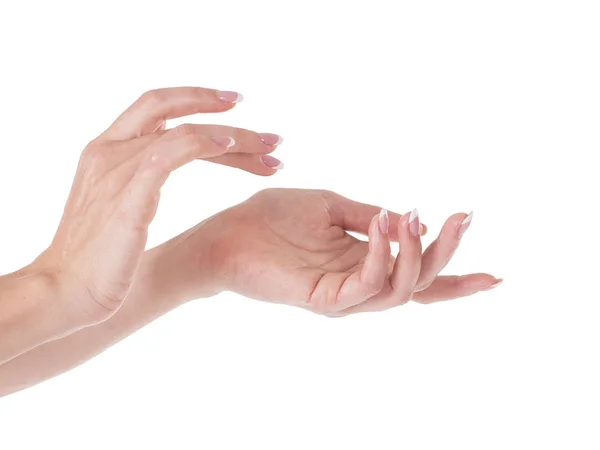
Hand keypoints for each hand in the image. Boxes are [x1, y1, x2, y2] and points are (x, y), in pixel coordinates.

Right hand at [30, 87, 283, 324]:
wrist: (66, 291)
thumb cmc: (98, 256)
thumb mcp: (119, 202)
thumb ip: (142, 176)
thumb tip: (172, 163)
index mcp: (105, 148)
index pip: (155, 106)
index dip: (195, 97)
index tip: (234, 104)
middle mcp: (109, 150)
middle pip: (172, 110)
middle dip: (223, 112)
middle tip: (270, 136)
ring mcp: (118, 170)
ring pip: (183, 132)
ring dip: (234, 138)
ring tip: (270, 151)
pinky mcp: (129, 196)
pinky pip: (170, 155)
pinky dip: (203, 146)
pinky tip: (231, 150)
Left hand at [163, 189, 501, 315]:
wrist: (228, 231)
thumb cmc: (273, 217)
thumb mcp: (333, 207)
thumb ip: (370, 216)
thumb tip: (408, 216)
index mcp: (362, 263)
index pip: (416, 276)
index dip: (454, 274)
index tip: (495, 273)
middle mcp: (358, 284)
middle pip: (418, 286)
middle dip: (446, 254)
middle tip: (458, 218)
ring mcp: (342, 295)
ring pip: (400, 291)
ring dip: (416, 253)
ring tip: (415, 216)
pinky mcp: (323, 299)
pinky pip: (366, 287)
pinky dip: (383, 257)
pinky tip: (387, 227)